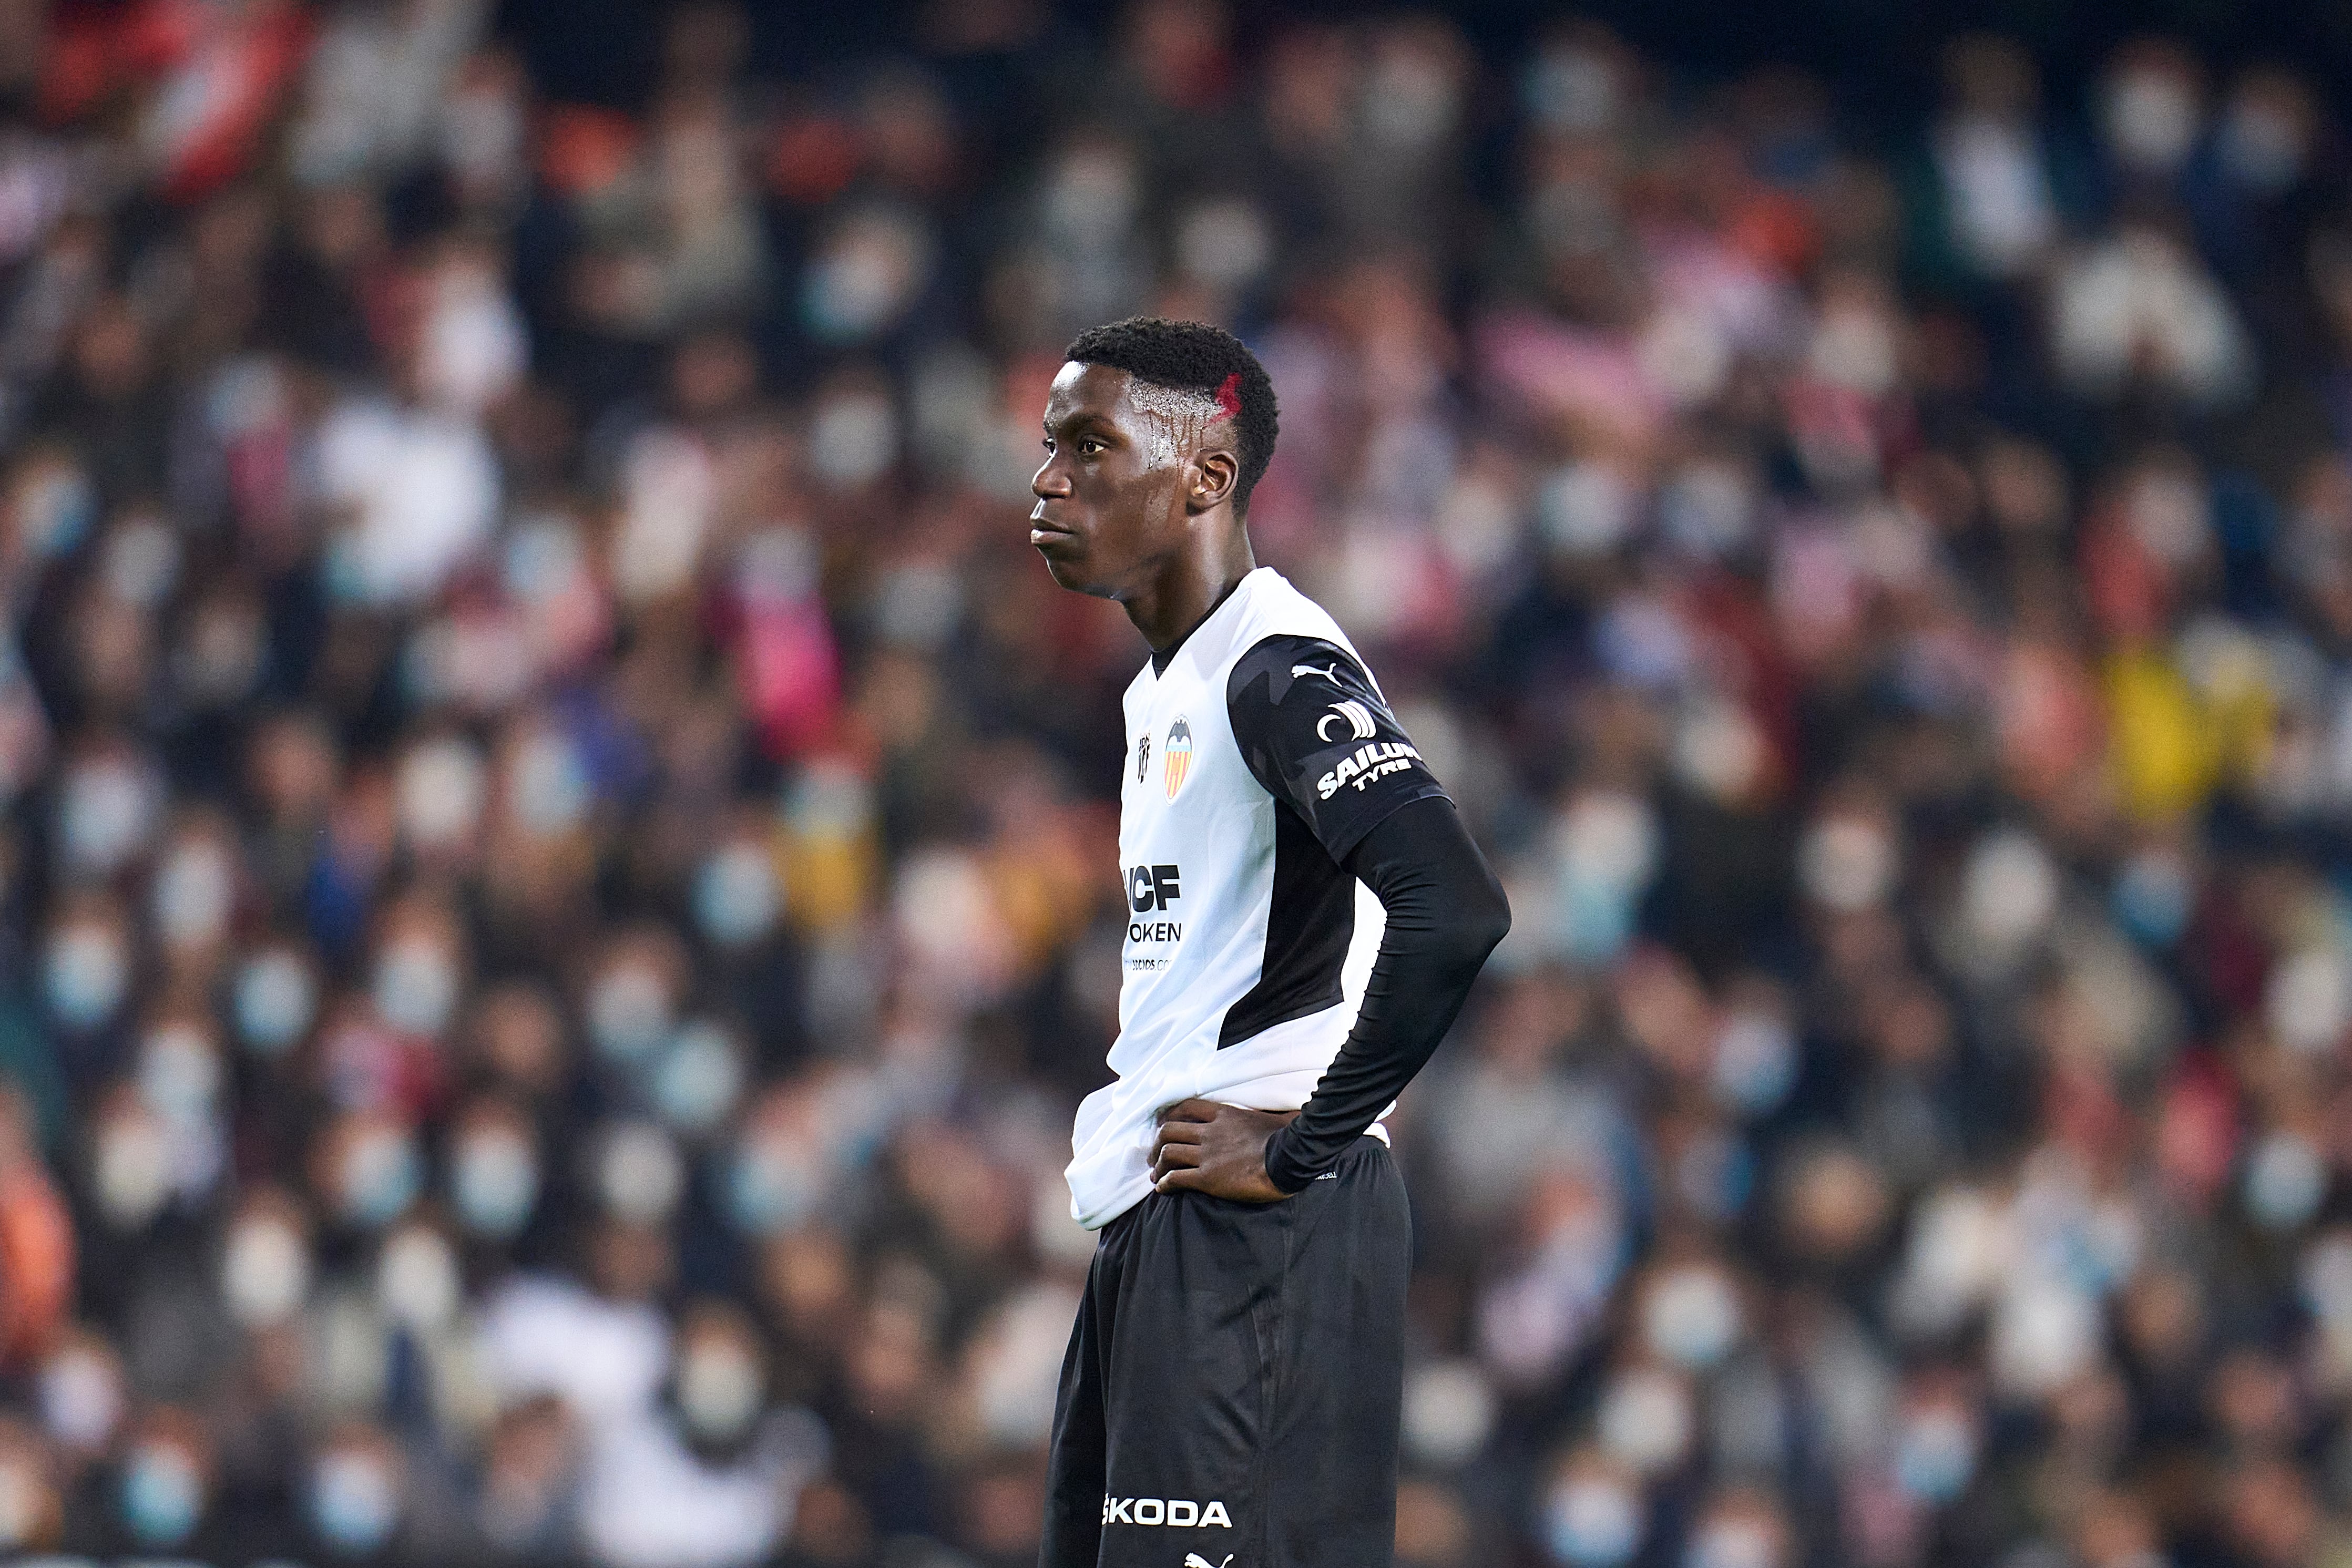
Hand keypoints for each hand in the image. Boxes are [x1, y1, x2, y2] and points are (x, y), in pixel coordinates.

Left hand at [1150, 1099, 1298, 1201]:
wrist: (1289, 1160)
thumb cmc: (1287, 1138)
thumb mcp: (1274, 1118)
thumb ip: (1272, 1115)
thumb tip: (1295, 1113)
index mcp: (1224, 1115)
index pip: (1187, 1107)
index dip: (1170, 1115)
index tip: (1162, 1123)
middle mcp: (1210, 1132)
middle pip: (1170, 1130)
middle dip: (1156, 1143)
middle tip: (1154, 1155)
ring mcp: (1207, 1155)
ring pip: (1168, 1153)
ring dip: (1158, 1165)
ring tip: (1156, 1175)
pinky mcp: (1208, 1178)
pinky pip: (1177, 1178)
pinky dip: (1165, 1183)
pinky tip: (1163, 1189)